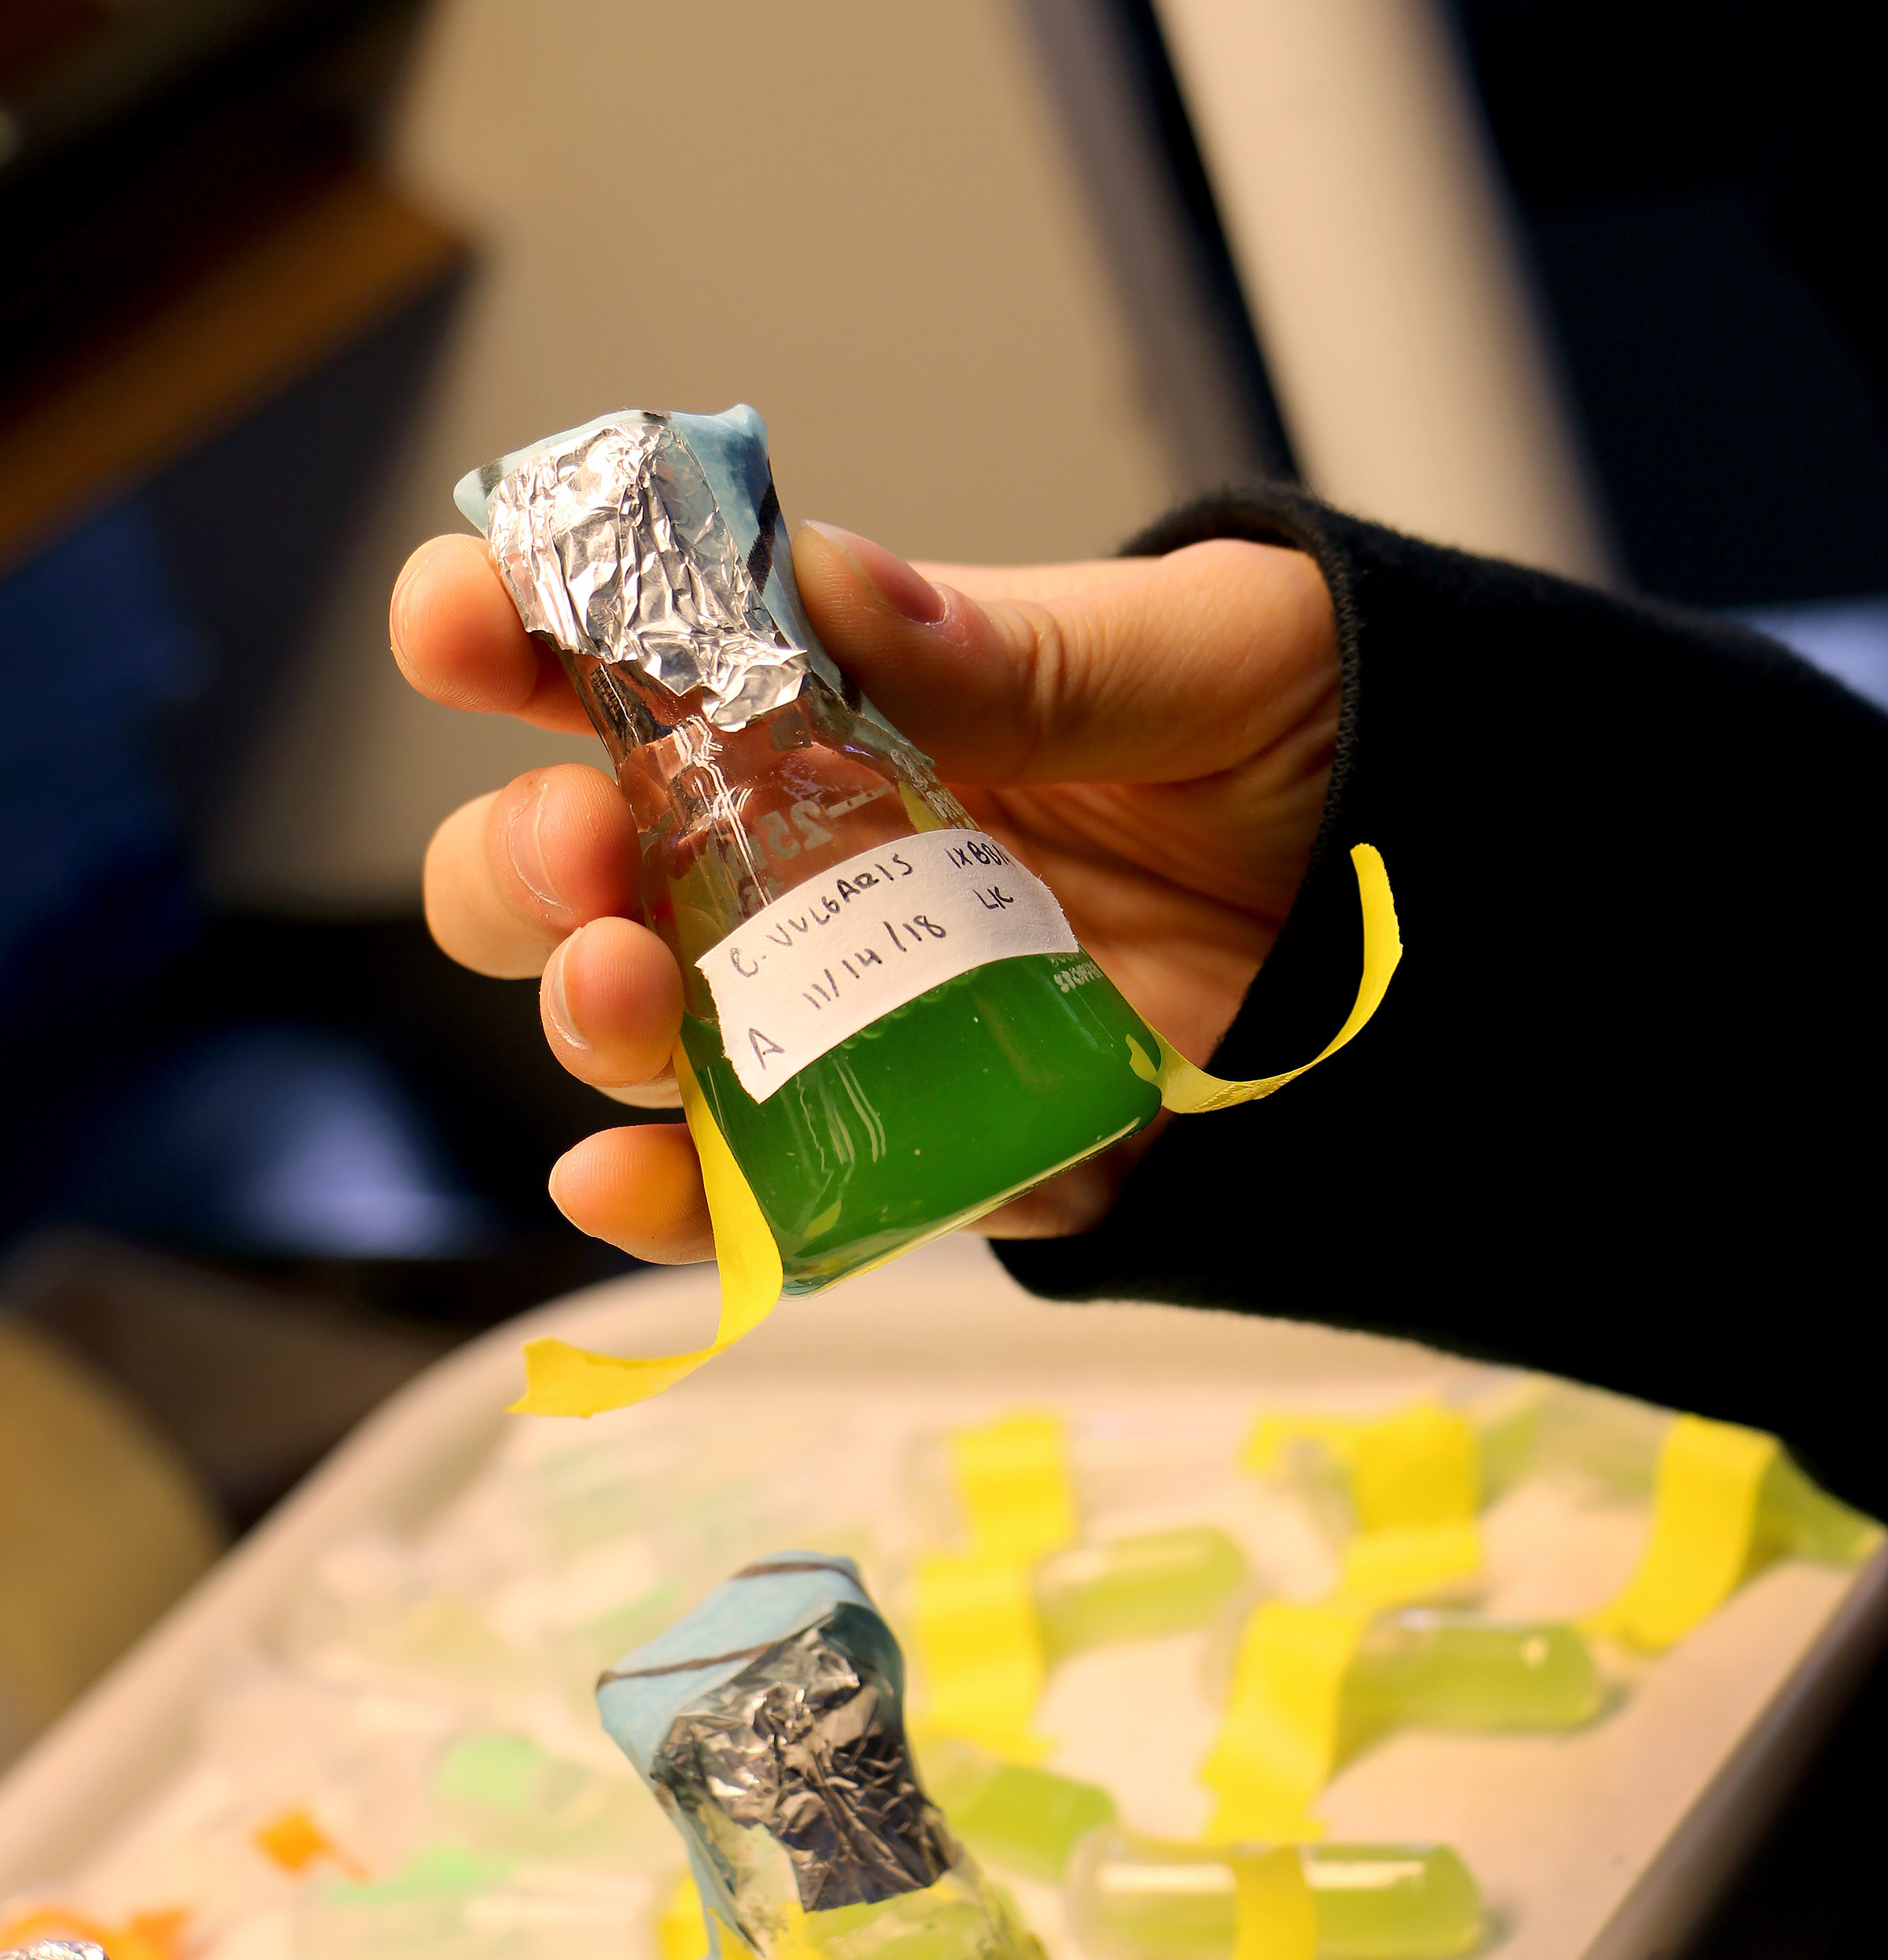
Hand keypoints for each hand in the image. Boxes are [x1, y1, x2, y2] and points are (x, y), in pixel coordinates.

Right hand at [393, 521, 1337, 1262]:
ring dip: (599, 1022)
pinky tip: (619, 1186)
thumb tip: (840, 594)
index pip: (636, 656)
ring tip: (629, 995)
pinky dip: (692, 1207)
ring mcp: (863, 1016)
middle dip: (532, 858)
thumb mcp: (1206, 660)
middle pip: (589, 868)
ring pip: (657, 1036)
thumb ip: (1027, 650)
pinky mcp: (939, 1149)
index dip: (523, 632)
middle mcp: (820, 861)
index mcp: (853, 701)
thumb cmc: (1331, 744)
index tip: (473, 625)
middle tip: (588, 843)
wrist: (1463, 918)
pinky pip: (786, 1193)